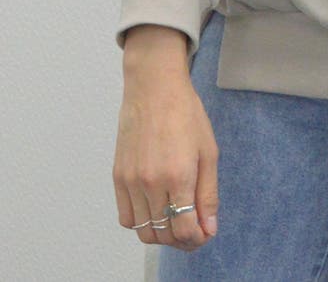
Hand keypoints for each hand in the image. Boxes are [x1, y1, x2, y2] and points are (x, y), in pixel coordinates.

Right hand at [113, 58, 218, 249]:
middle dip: (182, 239)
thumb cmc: (186, 114)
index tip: (205, 234)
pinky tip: (156, 208)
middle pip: (164, 235)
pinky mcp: (118, 177)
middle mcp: (151, 183)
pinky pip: (126, 217)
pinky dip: (141, 222)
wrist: (154, 88)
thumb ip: (208, 194)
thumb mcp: (208, 152)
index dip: (197, 240)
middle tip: (194, 228)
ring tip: (176, 218)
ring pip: (143, 231)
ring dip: (162, 233)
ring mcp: (131, 181)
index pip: (184, 230)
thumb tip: (209, 228)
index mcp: (178, 176)